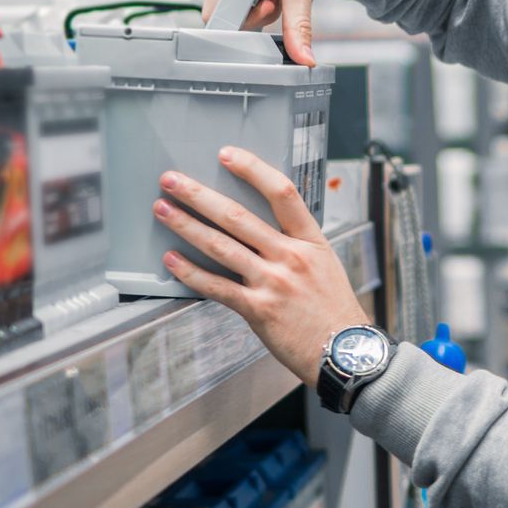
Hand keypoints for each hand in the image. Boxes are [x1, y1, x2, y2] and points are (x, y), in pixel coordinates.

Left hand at [153, 145, 369, 385]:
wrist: (344, 352)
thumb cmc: (334, 310)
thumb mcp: (325, 264)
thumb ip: (296, 244)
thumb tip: (262, 227)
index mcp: (310, 240)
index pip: (282, 192)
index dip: (252, 169)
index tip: (227, 155)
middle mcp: (290, 256)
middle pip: (237, 215)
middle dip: (199, 194)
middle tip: (172, 180)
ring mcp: (273, 282)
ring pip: (221, 246)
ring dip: (186, 225)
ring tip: (163, 210)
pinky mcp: (258, 310)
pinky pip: (216, 286)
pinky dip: (191, 272)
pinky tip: (172, 260)